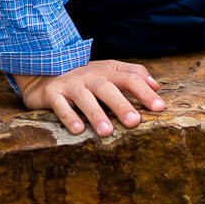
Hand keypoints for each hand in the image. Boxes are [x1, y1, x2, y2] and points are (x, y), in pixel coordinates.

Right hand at [15, 59, 164, 136]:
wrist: (45, 71)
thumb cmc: (85, 77)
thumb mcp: (108, 72)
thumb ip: (133, 75)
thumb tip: (157, 86)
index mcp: (107, 71)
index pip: (130, 78)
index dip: (145, 91)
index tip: (159, 107)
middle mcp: (91, 76)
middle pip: (108, 88)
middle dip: (122, 105)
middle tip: (134, 122)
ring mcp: (71, 84)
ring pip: (85, 98)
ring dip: (96, 114)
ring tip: (106, 132)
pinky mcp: (52, 94)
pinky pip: (61, 105)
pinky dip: (69, 116)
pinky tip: (78, 130)